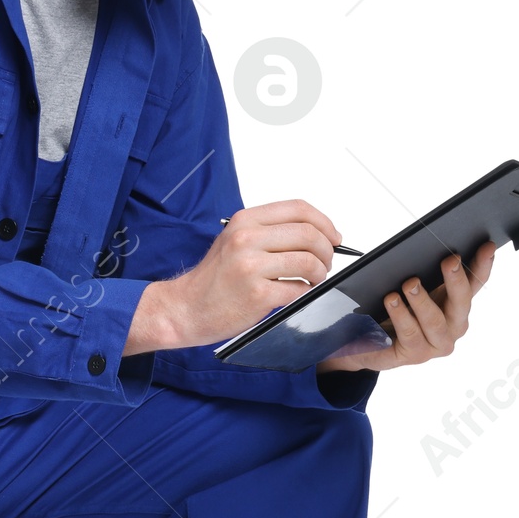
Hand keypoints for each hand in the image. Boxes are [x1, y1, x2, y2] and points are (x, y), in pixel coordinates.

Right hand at [124, 201, 341, 354]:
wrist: (185, 308)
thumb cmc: (213, 279)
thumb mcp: (235, 241)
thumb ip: (269, 232)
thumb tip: (316, 234)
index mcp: (244, 221)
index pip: (298, 209)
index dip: (324, 222)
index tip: (333, 237)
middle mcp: (246, 239)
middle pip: (309, 235)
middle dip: (327, 251)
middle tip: (325, 263)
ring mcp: (251, 267)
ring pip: (309, 262)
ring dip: (319, 274)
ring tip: (312, 280)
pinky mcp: (257, 295)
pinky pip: (299, 290)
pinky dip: (306, 293)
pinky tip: (296, 294)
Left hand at [317, 243, 496, 372]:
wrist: (371, 342)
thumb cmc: (397, 311)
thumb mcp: (413, 288)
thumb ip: (426, 273)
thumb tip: (429, 247)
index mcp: (457, 305)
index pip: (475, 283)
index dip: (483, 265)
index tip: (487, 246)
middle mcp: (454, 325)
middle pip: (462, 302)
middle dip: (456, 280)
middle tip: (449, 260)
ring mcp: (437, 342)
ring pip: (435, 321)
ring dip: (422, 300)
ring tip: (409, 284)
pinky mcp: (416, 354)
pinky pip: (410, 333)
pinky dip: (401, 316)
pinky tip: (392, 301)